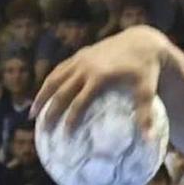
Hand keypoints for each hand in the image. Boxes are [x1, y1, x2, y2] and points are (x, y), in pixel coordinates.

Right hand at [33, 24, 169, 138]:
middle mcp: (85, 67)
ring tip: (33, 115)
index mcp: (100, 77)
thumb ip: (145, 116)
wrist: (141, 42)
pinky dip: (49, 84)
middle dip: (50, 111)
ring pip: (54, 79)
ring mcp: (80, 59)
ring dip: (41, 96)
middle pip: (61, 91)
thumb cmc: (146, 71)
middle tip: (43, 130)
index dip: (71, 119)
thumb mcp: (147, 93)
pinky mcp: (80, 55)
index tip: (65, 136)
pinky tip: (44, 97)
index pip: (79, 102)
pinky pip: (59, 70)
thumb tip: (150, 142)